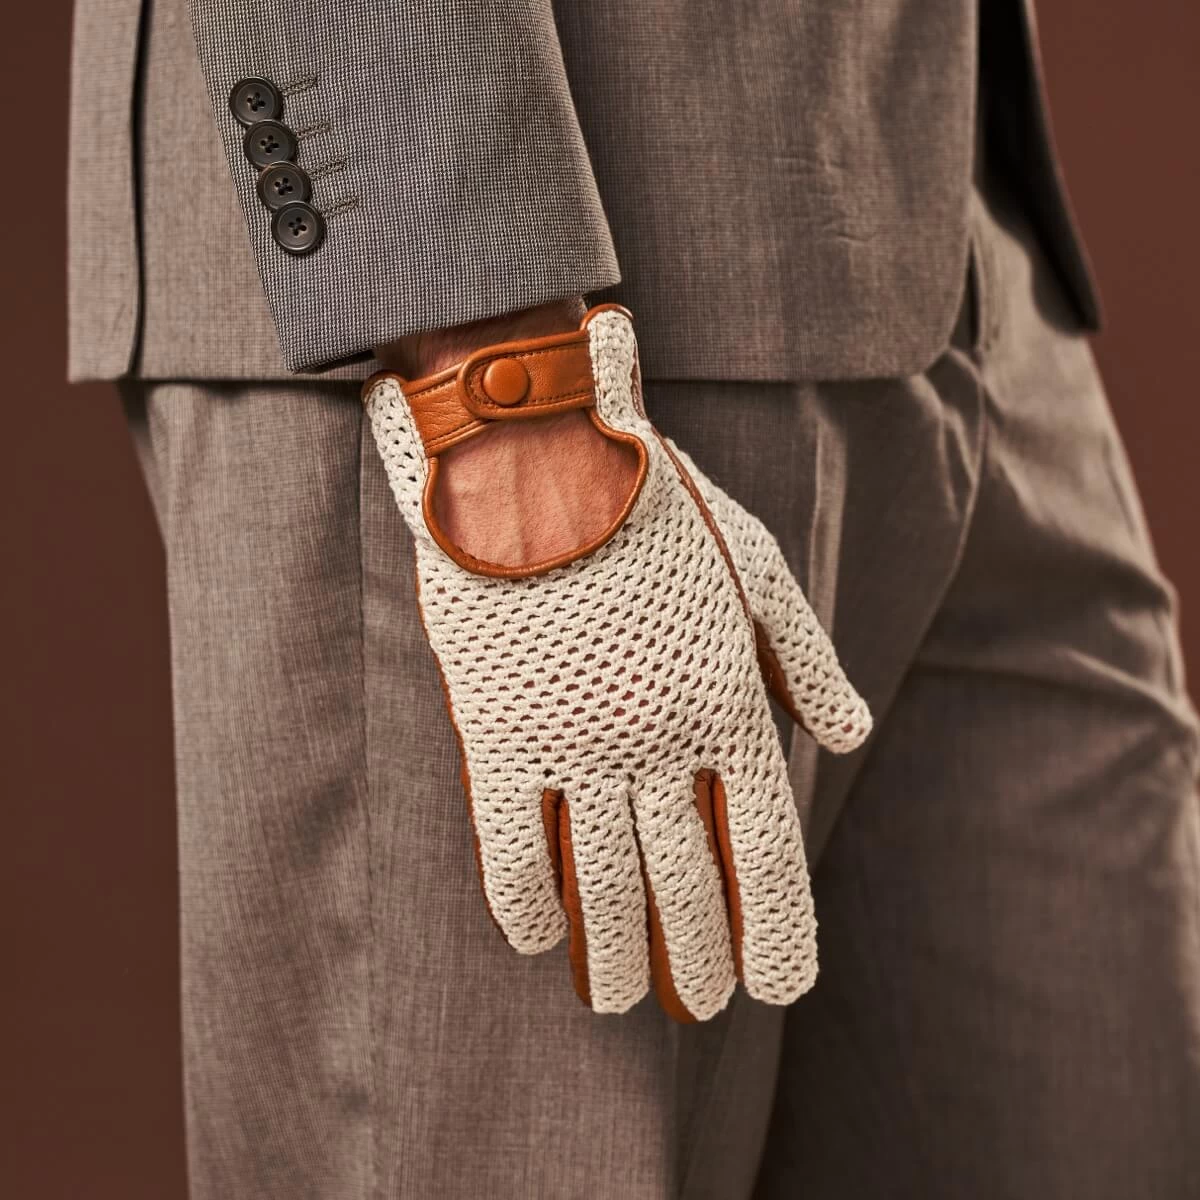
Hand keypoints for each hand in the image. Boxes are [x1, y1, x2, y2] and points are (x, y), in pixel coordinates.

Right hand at [363, 305, 871, 1021]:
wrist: (543, 456)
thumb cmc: (656, 511)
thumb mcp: (756, 570)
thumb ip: (803, 660)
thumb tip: (847, 737)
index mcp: (727, 705)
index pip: (763, 850)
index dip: (774, 931)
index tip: (777, 989)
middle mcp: (657, 740)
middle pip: (684, 882)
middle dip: (695, 958)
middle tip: (696, 1008)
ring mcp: (574, 740)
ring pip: (598, 880)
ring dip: (612, 953)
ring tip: (618, 1002)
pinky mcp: (498, 727)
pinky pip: (509, 842)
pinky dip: (523, 902)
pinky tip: (536, 943)